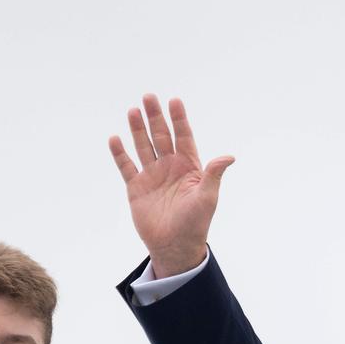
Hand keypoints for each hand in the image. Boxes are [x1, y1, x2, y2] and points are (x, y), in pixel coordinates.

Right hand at [109, 95, 233, 277]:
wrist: (174, 246)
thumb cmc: (195, 223)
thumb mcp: (207, 198)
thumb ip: (214, 175)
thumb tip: (229, 157)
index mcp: (189, 166)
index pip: (183, 137)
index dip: (179, 119)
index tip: (174, 101)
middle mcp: (170, 167)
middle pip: (161, 136)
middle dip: (155, 117)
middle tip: (148, 97)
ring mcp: (152, 176)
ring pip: (144, 146)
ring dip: (138, 129)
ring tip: (133, 111)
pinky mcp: (136, 187)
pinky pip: (126, 166)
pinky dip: (120, 154)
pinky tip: (115, 138)